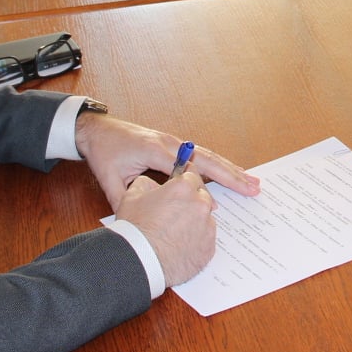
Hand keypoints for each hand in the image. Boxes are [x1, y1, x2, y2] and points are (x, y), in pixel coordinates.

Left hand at [75, 112, 260, 211]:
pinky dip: (220, 164)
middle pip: (206, 159)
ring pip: (208, 155)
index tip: (217, 204)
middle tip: (253, 187)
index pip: (186, 169)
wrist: (98, 129)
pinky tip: (233, 171)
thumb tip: (138, 222)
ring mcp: (174, 141)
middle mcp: (169, 143)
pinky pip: (202, 154)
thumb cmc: (104, 151)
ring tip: (252, 180)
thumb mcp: (109, 178)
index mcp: (154, 150)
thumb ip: (123, 200)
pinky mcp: (175, 144)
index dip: (202, 187)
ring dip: (231, 168)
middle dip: (231, 174)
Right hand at [113, 170, 218, 287]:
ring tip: (174, 233)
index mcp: (183, 188)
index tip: (180, 188)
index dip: (184, 182)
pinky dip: (197, 241)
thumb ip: (146, 183)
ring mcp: (207, 227)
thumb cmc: (134, 229)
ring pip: (205, 219)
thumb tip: (153, 185)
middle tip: (174, 213)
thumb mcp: (131, 196)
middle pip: (201, 197)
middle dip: (190, 202)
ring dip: (195, 222)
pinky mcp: (209, 247)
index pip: (192, 175)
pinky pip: (206, 239)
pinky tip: (180, 245)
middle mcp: (200, 204)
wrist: (140, 261)